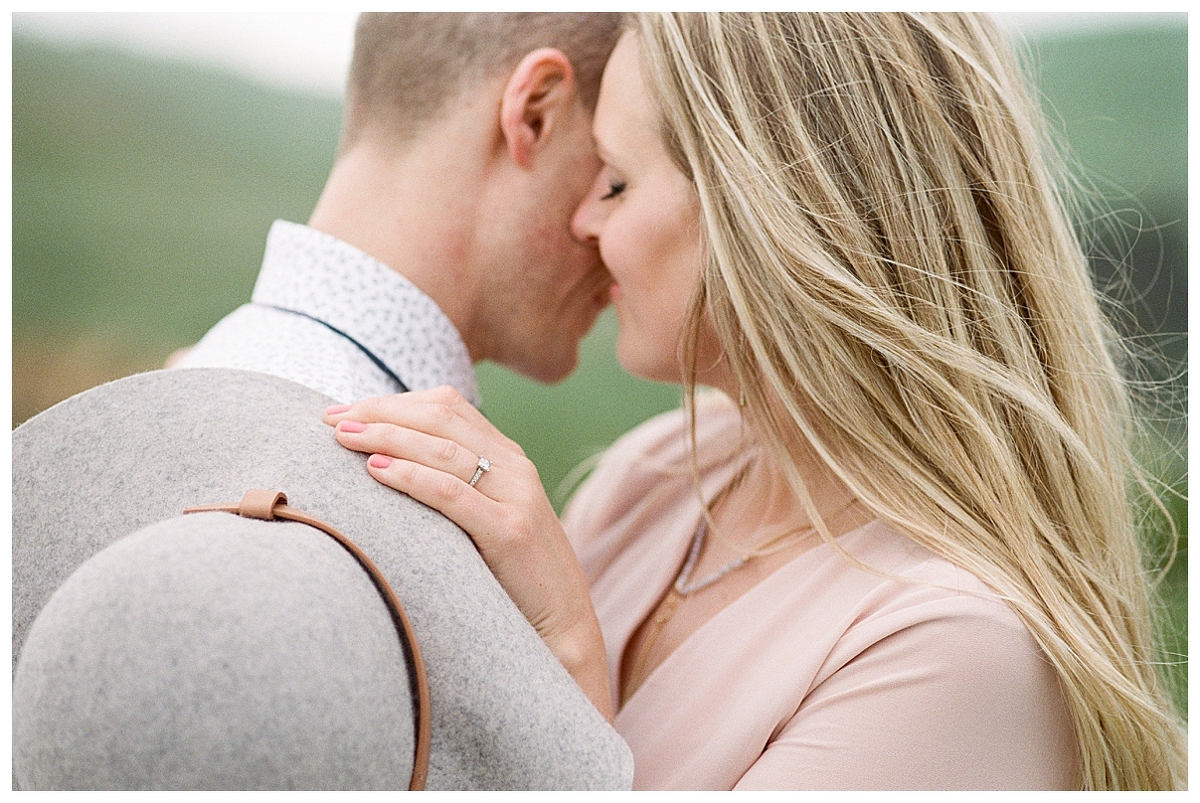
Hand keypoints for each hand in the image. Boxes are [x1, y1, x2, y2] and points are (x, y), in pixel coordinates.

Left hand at [323, 386, 612, 719]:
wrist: (564, 630)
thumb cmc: (512, 581)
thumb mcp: (485, 522)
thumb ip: (453, 491)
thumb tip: (382, 473)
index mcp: (508, 459)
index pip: (448, 407)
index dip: (392, 402)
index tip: (344, 410)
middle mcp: (515, 468)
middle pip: (442, 417)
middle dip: (381, 412)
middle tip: (330, 418)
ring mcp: (517, 497)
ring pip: (444, 449)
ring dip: (387, 436)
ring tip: (343, 437)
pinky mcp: (512, 533)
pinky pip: (454, 493)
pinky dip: (412, 476)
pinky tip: (376, 470)